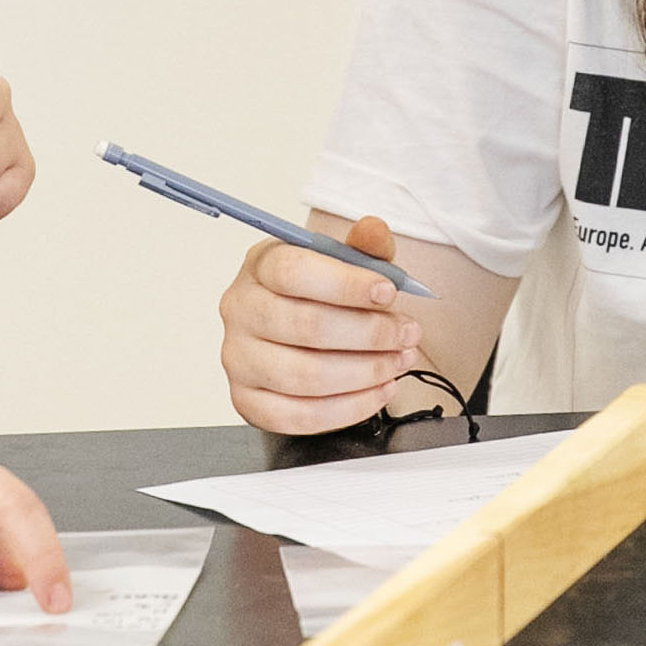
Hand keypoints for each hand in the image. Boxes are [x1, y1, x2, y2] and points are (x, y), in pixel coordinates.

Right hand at [217, 216, 421, 434]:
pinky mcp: (248, 401)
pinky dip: (350, 408)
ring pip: (305, 376)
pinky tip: (378, 391)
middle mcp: (241, 309)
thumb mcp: (344, 263)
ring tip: (397, 362)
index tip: (388, 292)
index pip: (294, 272)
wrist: (301, 334)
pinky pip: (300, 416)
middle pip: (305, 326)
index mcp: (260, 265)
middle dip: (370, 333)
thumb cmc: (321, 295)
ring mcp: (239, 359)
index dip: (346, 285)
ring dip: (365, 373)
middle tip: (406, 334)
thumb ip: (363, 247)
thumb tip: (373, 229)